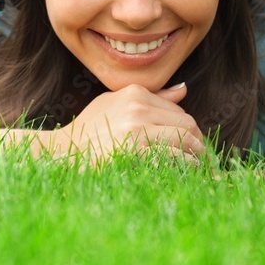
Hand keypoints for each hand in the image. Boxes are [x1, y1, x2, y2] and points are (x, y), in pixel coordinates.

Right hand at [51, 83, 204, 164]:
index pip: (179, 112)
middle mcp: (138, 108)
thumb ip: (152, 96)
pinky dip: (184, 167)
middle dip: (198, 144)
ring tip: (195, 168)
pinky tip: (182, 173)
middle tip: (201, 158)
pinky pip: (174, 158)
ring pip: (185, 141)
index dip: (189, 130)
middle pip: (187, 125)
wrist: (64, 151)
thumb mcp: (115, 103)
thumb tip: (183, 90)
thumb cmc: (90, 129)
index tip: (193, 144)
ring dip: (195, 158)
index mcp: (135, 93)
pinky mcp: (136, 152)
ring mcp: (137, 130)